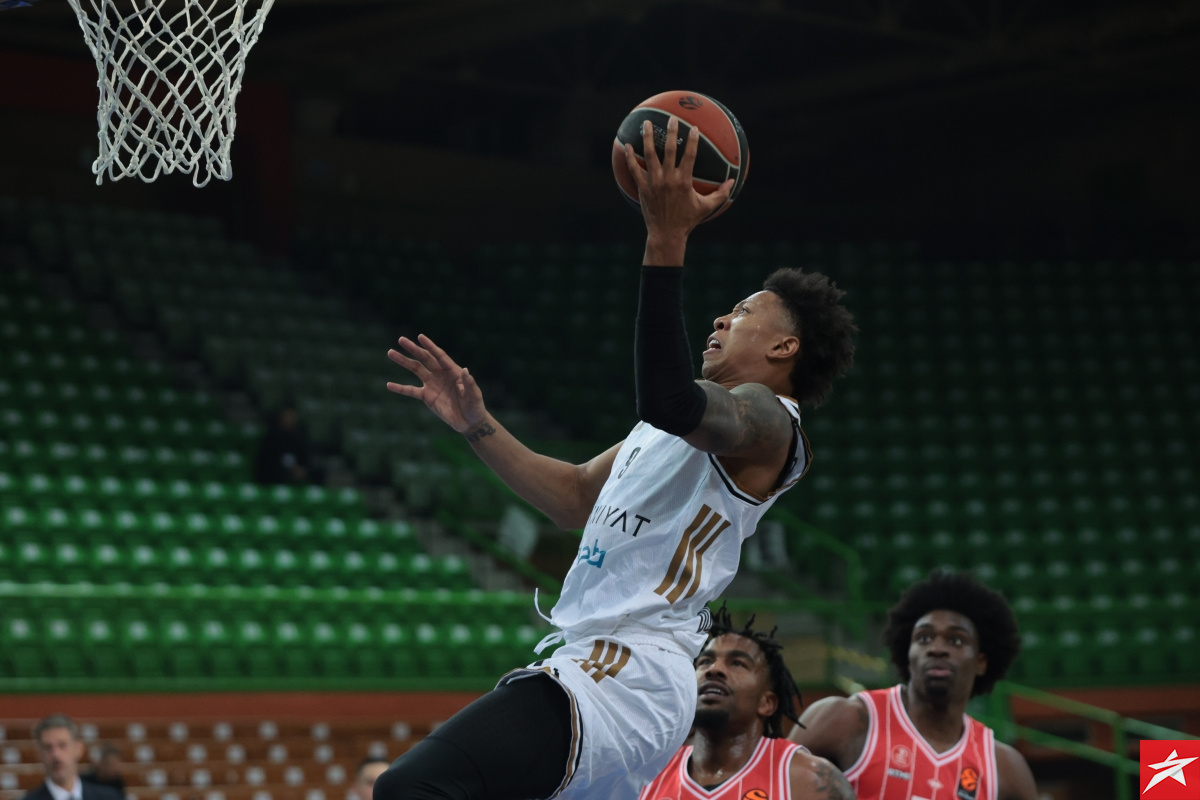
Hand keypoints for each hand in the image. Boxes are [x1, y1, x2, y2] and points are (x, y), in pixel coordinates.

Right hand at [386, 334, 486, 433]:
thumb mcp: (474, 395)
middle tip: (401, 340)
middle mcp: (441, 374)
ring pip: (416, 370)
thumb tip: (465, 370)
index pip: (440, 356)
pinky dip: (400, 388)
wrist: (469, 422)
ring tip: (391, 353)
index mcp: (453, 371)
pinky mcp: (427, 397)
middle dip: (413, 349)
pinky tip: (389, 385)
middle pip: (425, 358)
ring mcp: (432, 385)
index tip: (420, 337)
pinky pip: (411, 391)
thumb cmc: (475, 407)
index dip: (430, 346)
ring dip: (403, 361)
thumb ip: (469, 383)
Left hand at [623, 116, 733, 263]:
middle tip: (671, 118)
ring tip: (646, 123)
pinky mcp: (642, 188)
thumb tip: (733, 182)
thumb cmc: (687, 220)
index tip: (693, 127)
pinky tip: (627, 146)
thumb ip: (721, 194)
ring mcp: (654, 182)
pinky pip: (634, 169)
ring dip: (648, 137)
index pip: (689, 155)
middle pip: (670, 150)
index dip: (692, 140)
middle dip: (671, 131)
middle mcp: (668, 178)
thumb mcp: (706, 207)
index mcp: (684, 181)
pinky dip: (630, 157)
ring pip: (650, 155)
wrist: (666, 234)